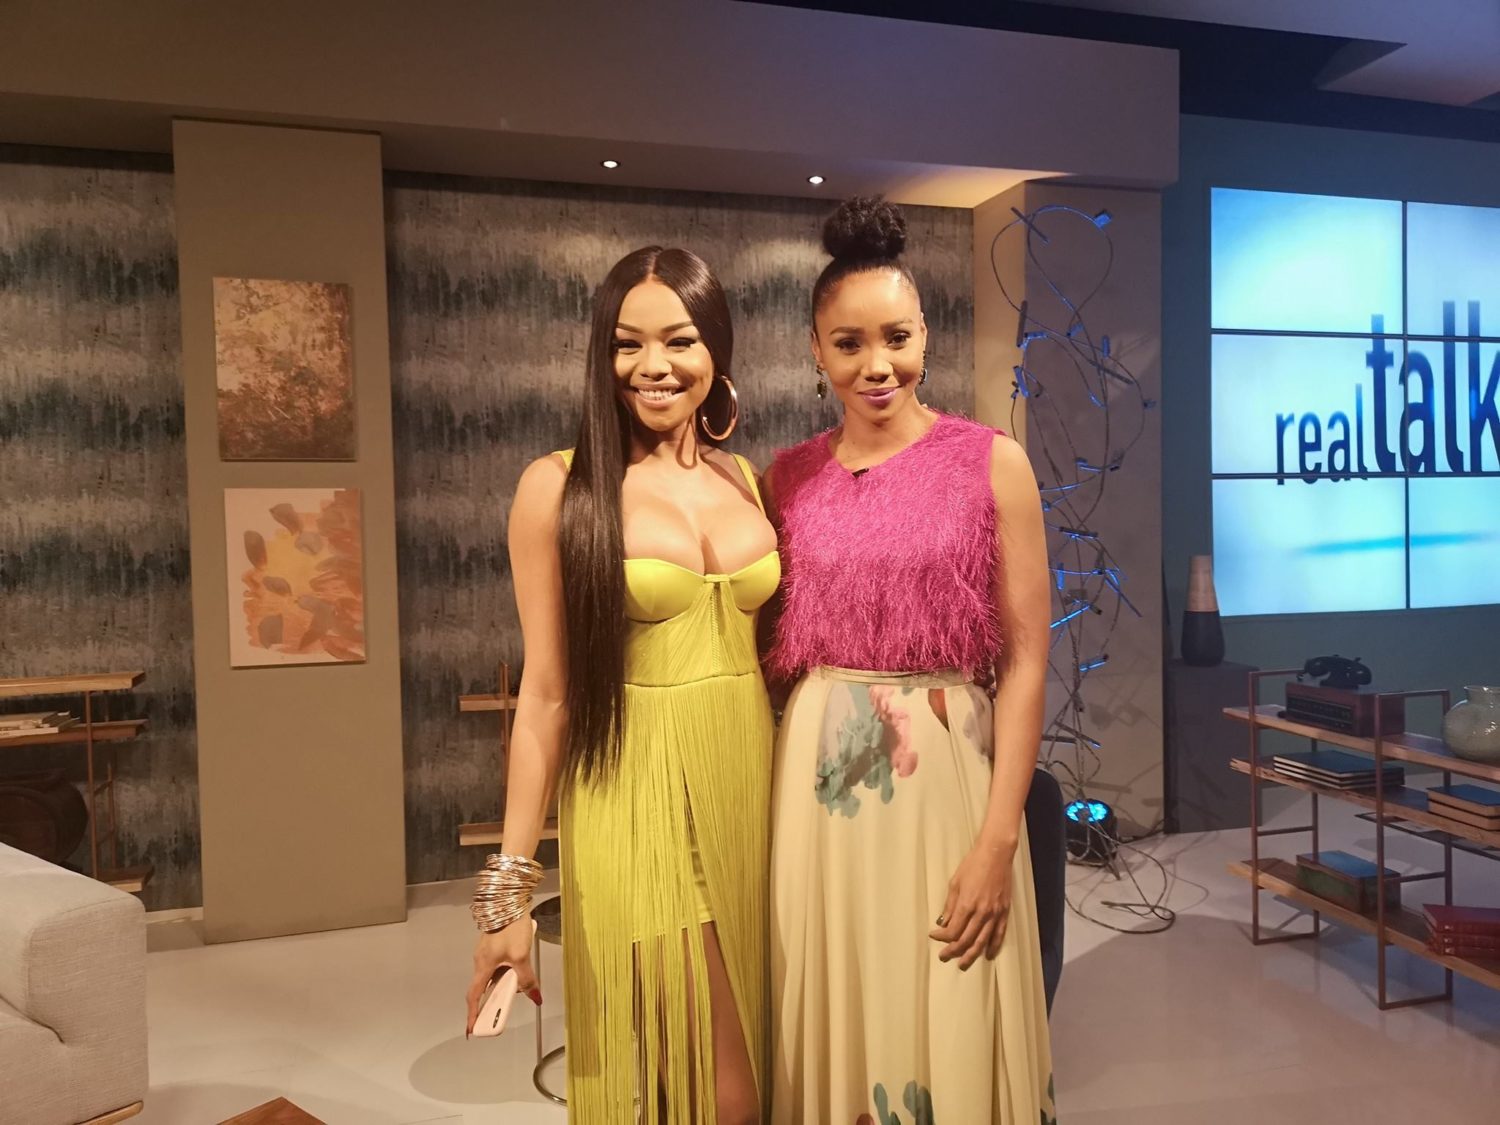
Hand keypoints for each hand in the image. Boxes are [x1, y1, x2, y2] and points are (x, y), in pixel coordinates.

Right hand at [465, 918, 539, 1036]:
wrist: (509, 902)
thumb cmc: (511, 926)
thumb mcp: (522, 955)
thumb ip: (527, 977)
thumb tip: (534, 996)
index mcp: (483, 966)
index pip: (474, 996)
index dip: (473, 1015)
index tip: (472, 1030)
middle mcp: (481, 961)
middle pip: (484, 988)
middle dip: (492, 1003)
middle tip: (501, 1013)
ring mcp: (486, 953)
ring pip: (493, 976)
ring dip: (502, 986)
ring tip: (518, 988)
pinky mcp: (494, 947)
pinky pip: (498, 966)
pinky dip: (506, 973)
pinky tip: (520, 969)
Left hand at [929, 840, 1015, 969]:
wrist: (996, 855)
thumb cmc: (972, 865)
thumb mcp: (955, 883)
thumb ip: (950, 905)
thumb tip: (943, 923)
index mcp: (966, 905)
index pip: (952, 931)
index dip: (941, 937)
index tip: (933, 936)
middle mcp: (981, 913)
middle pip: (966, 940)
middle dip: (953, 951)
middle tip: (944, 957)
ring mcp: (994, 914)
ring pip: (982, 942)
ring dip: (971, 955)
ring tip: (962, 964)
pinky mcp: (1004, 912)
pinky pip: (999, 935)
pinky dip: (993, 947)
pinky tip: (987, 955)